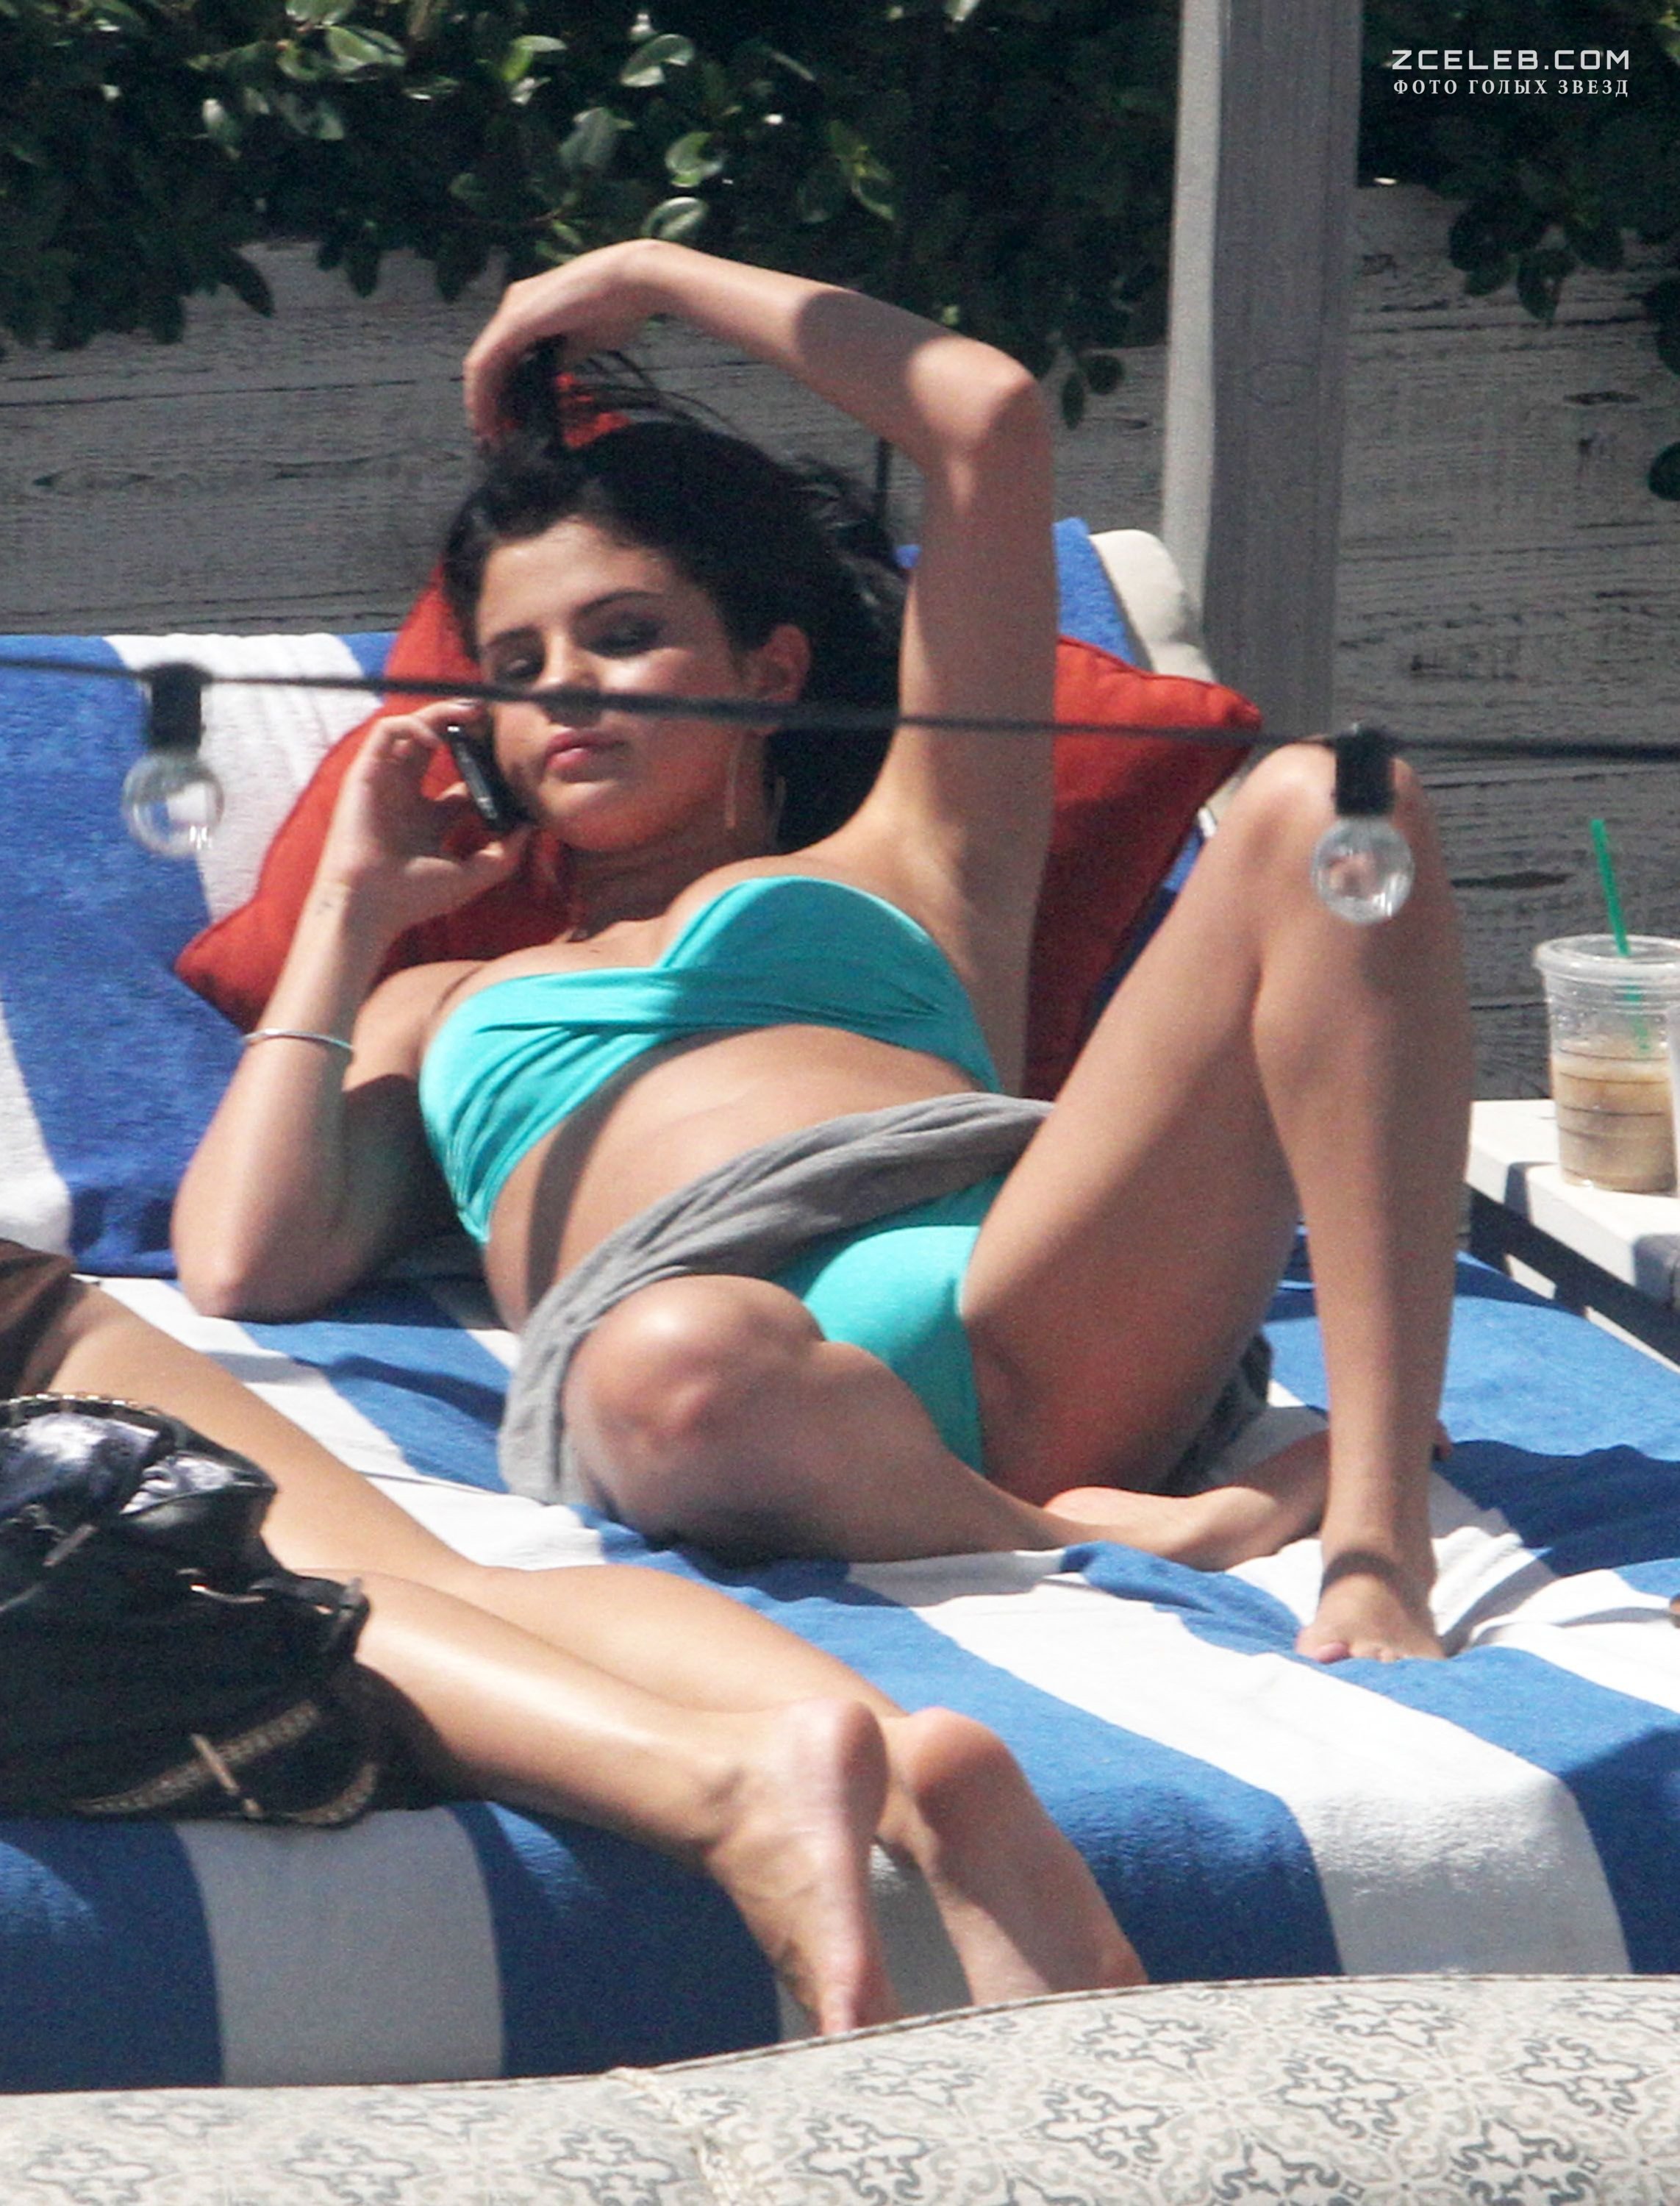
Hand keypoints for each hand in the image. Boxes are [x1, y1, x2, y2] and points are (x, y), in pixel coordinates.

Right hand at [313, 704, 528, 937]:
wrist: (368, 907)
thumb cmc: (413, 898)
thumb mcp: (471, 876)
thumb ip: (504, 855)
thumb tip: (531, 828)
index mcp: (430, 820)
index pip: (463, 781)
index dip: (487, 767)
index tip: (510, 761)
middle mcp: (408, 797)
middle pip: (438, 745)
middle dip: (463, 723)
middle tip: (490, 716)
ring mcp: (386, 784)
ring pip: (412, 729)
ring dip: (440, 713)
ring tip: (470, 713)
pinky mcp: (365, 774)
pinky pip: (386, 732)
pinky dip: (411, 726)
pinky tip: (436, 740)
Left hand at [463, 239, 670, 444]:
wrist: (633, 282)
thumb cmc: (619, 308)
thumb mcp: (584, 342)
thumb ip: (564, 356)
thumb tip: (555, 373)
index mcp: (530, 310)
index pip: (505, 357)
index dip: (501, 392)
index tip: (507, 424)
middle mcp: (514, 306)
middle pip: (489, 362)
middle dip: (488, 402)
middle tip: (492, 438)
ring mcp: (512, 311)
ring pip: (482, 365)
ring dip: (481, 402)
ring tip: (488, 436)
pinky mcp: (515, 321)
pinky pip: (486, 363)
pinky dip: (483, 393)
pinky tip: (487, 418)